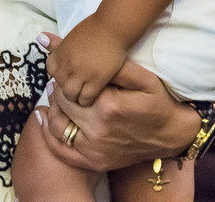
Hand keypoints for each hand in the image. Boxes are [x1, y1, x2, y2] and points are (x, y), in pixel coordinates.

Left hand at [35, 34, 199, 171]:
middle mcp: (98, 129)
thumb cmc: (156, 102)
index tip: (66, 72)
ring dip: (52, 110)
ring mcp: (95, 150)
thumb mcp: (142, 76)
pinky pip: (62, 151)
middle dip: (57, 92)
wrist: (170, 134)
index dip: (64, 77)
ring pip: (57, 127)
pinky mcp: (94, 162)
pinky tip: (44, 120)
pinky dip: (49, 136)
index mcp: (108, 105)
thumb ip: (114, 65)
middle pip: (62, 105)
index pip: (70, 86)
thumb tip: (83, 52)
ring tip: (56, 99)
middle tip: (59, 84)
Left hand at [45, 15, 127, 106]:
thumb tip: (41, 37)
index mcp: (61, 52)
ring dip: (75, 97)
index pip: (51, 70)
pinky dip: (87, 100)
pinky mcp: (95, 80)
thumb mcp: (72, 36)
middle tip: (77, 88)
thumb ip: (59, 44)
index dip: (59, 74)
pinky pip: (85, 99)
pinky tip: (93, 97)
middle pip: (59, 85)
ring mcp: (80, 73)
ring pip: (70, 95)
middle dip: (67, 87)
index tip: (68, 75)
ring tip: (83, 95)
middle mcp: (67, 64)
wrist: (113, 27)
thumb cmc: (96, 28)